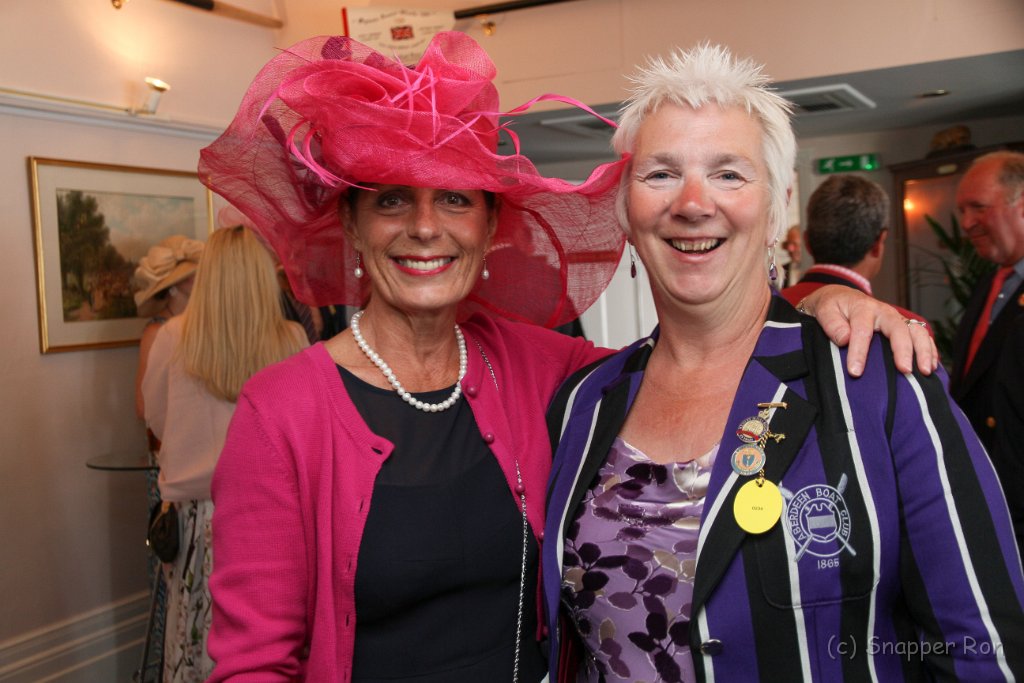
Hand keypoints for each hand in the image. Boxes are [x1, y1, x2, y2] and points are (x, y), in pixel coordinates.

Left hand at [797, 286, 937, 376]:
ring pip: (916, 331)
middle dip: (903, 350)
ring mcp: (897, 319)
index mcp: (862, 308)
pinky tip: (931, 367)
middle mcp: (884, 312)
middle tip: (904, 370)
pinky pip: (922, 337)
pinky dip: (929, 351)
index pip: (862, 331)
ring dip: (923, 351)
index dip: (859, 352)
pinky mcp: (904, 327)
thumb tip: (845, 339)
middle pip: (898, 329)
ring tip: (925, 371)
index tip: (855, 372)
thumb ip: (832, 324)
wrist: (840, 297)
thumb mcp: (824, 311)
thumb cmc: (832, 307)